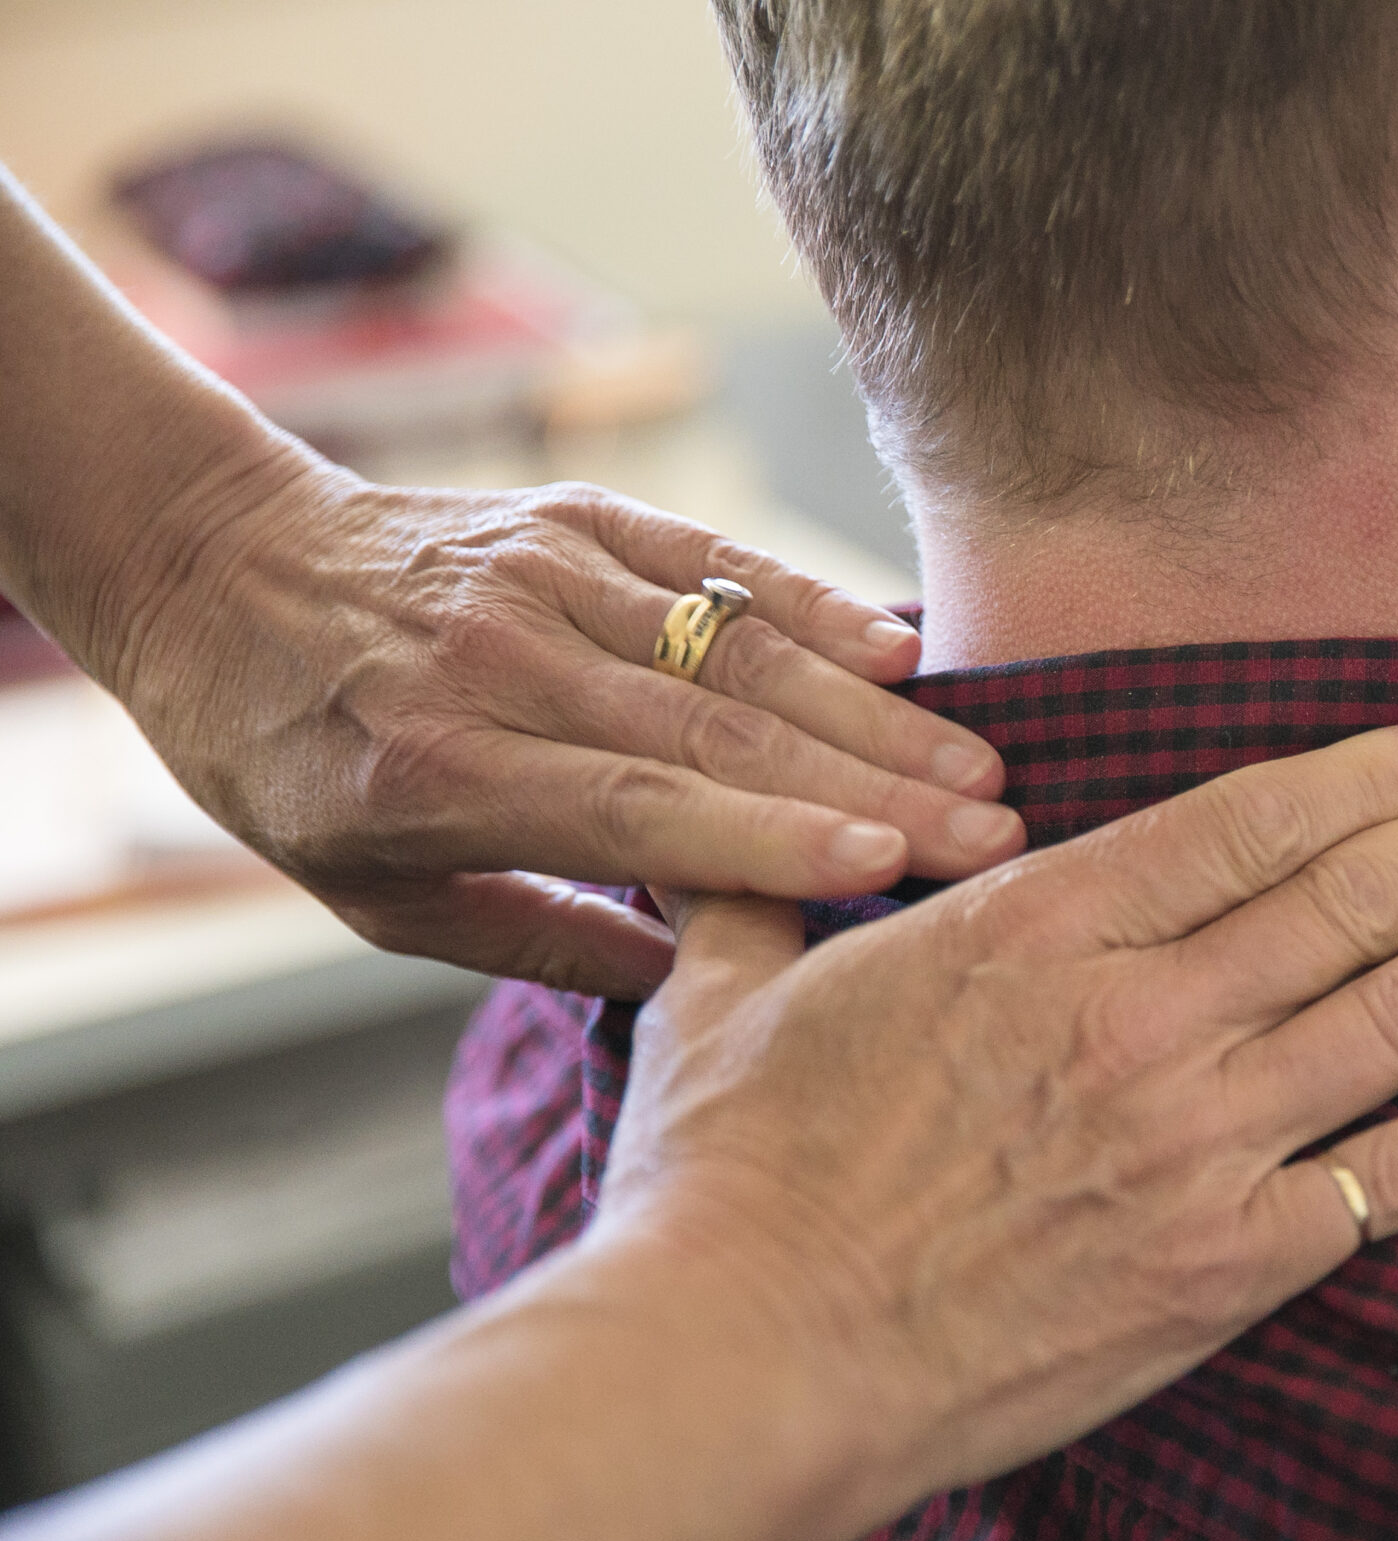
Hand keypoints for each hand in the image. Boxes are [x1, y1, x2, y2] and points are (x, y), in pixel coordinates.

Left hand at [110, 449, 1024, 998]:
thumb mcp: (366, 889)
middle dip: (871, 783)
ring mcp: (540, 575)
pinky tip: (897, 647)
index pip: (638, 807)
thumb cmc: (293, 756)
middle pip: (716, 728)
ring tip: (979, 762)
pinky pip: (710, 561)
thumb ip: (530, 937)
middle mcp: (498, 662)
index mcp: (437, 769)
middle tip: (992, 833)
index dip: (770, 836)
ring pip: (733, 646)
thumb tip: (690, 976)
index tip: (891, 870)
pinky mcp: (573, 516)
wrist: (214, 566)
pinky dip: (810, 600)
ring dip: (870, 709)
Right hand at [601, 723, 1397, 1533]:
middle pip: (1350, 899)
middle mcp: (1141, 1018)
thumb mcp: (732, 984)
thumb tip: (781, 818)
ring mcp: (1197, 1142)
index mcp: (1033, 929)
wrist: (745, 1361)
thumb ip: (773, 881)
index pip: (1245, 822)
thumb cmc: (729, 1177)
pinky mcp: (1228, 1263)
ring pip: (1397, 1016)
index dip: (1367, 777)